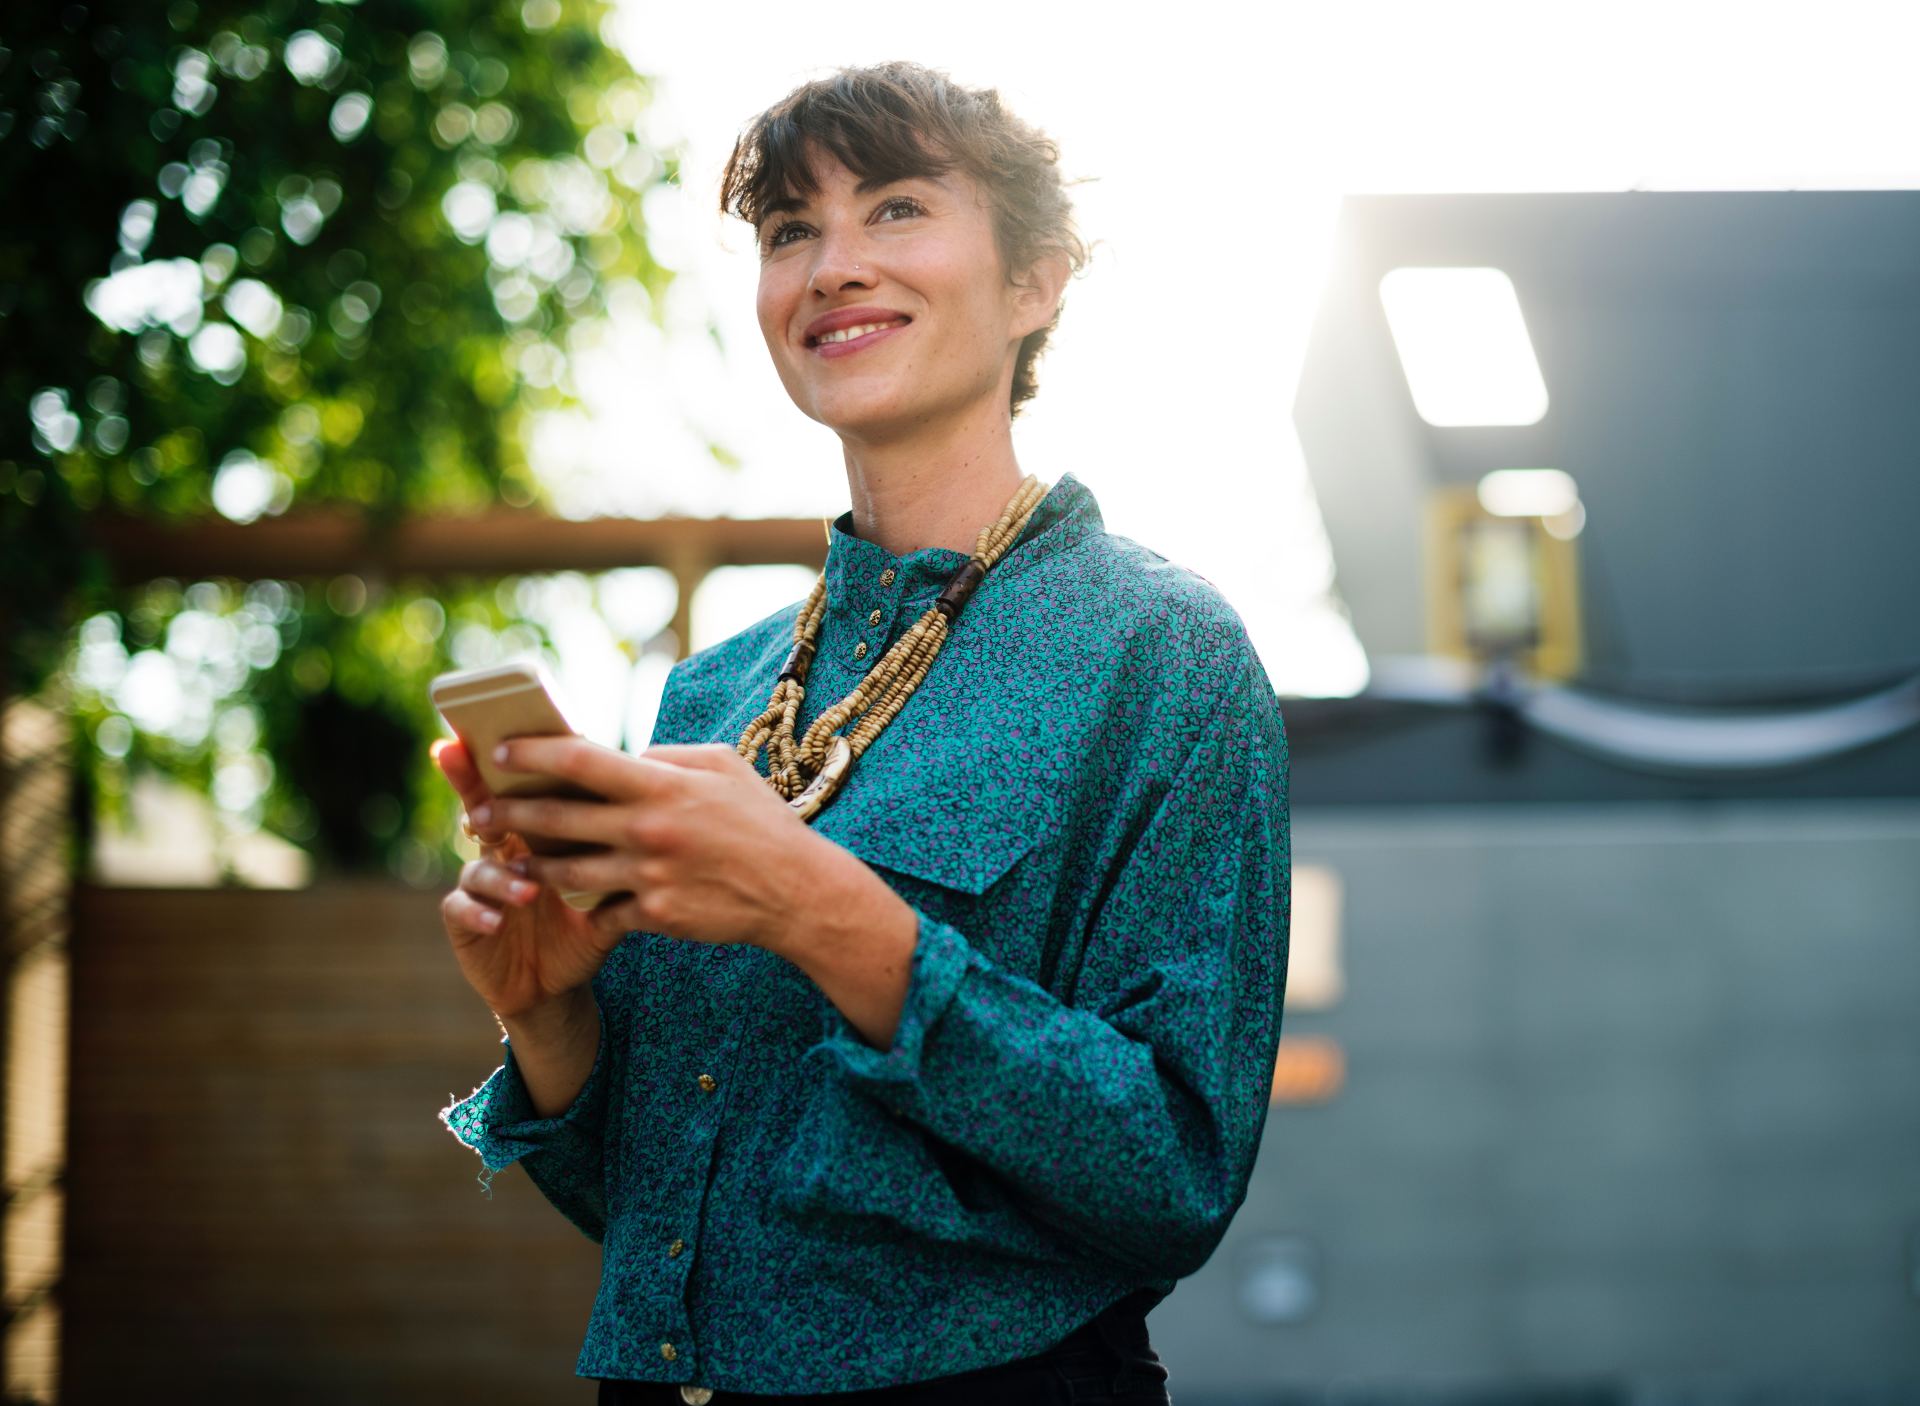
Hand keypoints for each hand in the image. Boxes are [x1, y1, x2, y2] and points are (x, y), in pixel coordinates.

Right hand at [430, 737, 626, 1020]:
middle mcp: (501, 848)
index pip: (523, 786)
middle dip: (473, 789)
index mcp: (536, 831)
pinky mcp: (465, 920)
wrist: (557, 981)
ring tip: (528, 889)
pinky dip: (479, 912)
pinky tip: (496, 921)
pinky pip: (460, 909)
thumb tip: (662, 799)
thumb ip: (624, 845)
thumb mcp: (610, 884)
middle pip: (482, 808)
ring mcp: (479, 883)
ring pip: (479, 865)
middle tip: (476, 781)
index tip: (504, 734)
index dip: (510, 760)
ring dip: (501, 875)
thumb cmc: (586, 923)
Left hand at [479, 736, 839, 952]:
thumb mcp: (722, 766)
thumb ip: (667, 757)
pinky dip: (584, 904)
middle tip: (479, 812)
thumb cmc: (760, 820)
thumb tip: (627, 756)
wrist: (796, 890)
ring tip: (508, 859)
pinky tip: (566, 900)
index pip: (578, 760)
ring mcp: (648, 875)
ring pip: (565, 872)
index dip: (530, 753)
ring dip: (530, 865)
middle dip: (507, 813)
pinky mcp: (654, 915)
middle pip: (555, 818)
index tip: (499, 752)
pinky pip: (602, 910)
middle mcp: (647, 829)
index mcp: (660, 785)